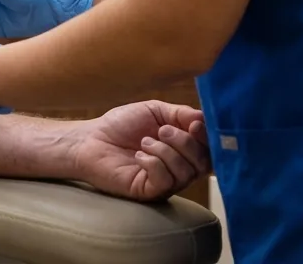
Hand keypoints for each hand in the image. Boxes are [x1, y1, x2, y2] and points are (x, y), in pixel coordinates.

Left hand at [69, 101, 210, 201]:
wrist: (91, 139)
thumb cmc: (121, 125)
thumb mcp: (155, 111)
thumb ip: (181, 113)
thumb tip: (205, 119)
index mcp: (183, 148)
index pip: (210, 149)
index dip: (209, 138)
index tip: (195, 124)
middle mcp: (179, 167)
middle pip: (203, 163)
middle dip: (186, 142)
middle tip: (162, 130)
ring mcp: (165, 182)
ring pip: (185, 172)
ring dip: (165, 151)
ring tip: (144, 142)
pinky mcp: (149, 191)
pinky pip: (165, 181)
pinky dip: (154, 163)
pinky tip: (139, 156)